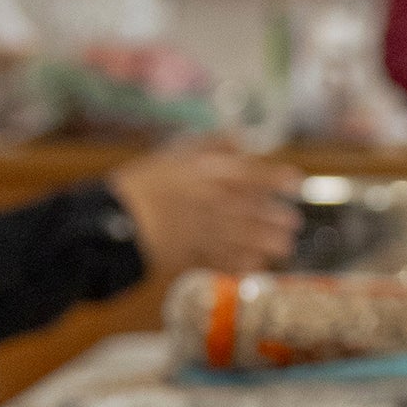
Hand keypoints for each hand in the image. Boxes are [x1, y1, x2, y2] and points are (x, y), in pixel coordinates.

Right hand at [108, 147, 299, 277]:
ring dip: (267, 243)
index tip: (296, 182)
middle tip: (293, 223)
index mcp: (207, 176)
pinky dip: (241, 265)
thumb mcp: (174, 153)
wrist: (111, 222)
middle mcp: (211, 205)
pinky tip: (254, 266)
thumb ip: (210, 145)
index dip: (277, 178)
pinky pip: (224, 262)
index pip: (253, 175)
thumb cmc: (141, 184)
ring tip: (283, 247)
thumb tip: (241, 141)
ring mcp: (203, 233)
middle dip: (277, 218)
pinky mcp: (191, 257)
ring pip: (245, 239)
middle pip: (254, 212)